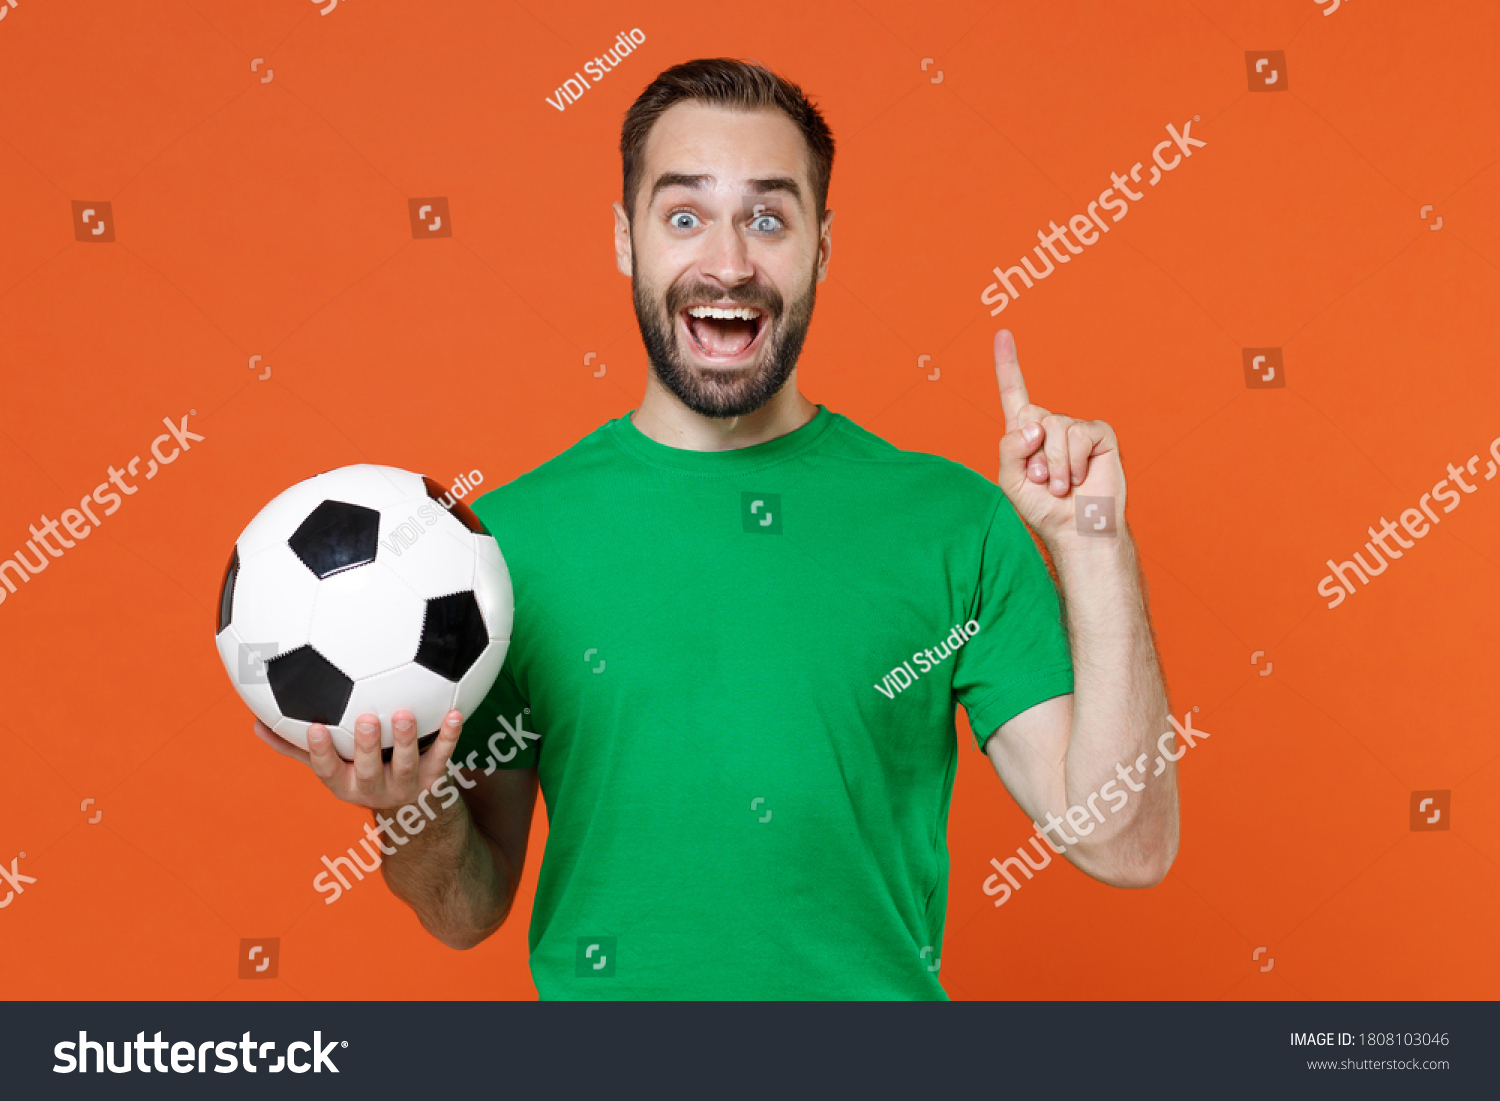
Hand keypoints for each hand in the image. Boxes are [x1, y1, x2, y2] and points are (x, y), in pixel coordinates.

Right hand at [252, 709, 464, 810]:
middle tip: (367, 718)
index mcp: (344, 784)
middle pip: (367, 770)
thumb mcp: (330, 768)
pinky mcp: (433, 779)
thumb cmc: (360, 774)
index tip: (314, 727)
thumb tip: (255, 723)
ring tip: (405, 714)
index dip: (320, 752)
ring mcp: (405, 786)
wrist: (411, 814)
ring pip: (406, 764)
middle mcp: (373, 789)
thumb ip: (294, 746)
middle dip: (365, 747)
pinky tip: (456, 713)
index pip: (327, 770)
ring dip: (406, 739)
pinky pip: (443, 756)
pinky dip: (450, 736)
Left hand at [994, 329, 1124, 542]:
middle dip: (1033, 453)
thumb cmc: (1043, 508)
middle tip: (1043, 480)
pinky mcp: (1099, 434)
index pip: (1014, 393)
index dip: (1007, 365)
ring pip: (1054, 426)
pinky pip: (1078, 434)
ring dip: (1054, 463)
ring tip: (1061, 485)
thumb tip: (1035, 425)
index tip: (1002, 334)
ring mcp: (1076, 429)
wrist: (1076, 529)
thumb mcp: (1011, 480)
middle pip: (1031, 414)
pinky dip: (1073, 461)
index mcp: (1026, 434)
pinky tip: (1079, 478)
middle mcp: (1051, 426)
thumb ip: (1009, 448)